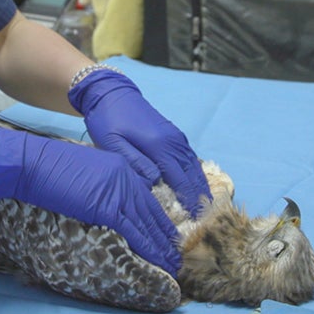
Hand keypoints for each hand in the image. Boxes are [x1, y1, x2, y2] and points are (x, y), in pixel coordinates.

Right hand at [0, 124, 181, 275]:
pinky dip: (148, 247)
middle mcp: (126, 178)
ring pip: (147, 223)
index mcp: (121, 168)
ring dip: (161, 246)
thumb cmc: (51, 169)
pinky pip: (134, 231)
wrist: (35, 164)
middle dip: (164, 236)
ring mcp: (118, 192)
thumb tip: (109, 209)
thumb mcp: (86, 172)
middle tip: (175, 255)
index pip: (147, 199)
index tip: (167, 237)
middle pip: (151, 212)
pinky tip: (158, 260)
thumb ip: (104, 187)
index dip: (159, 220)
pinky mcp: (107, 207)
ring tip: (172, 263)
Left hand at [68, 69, 210, 216]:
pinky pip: (190, 156)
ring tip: (205, 206)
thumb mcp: (113, 143)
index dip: (188, 201)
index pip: (179, 180)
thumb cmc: (108, 121)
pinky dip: (196, 172)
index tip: (194, 220)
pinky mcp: (173, 133)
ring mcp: (175, 136)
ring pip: (194, 165)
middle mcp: (173, 141)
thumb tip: (155, 182)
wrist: (110, 93)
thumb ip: (134, 163)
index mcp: (159, 146)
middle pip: (192, 174)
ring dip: (201, 186)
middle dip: (199, 197)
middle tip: (204, 220)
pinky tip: (197, 184)